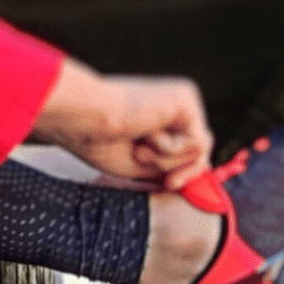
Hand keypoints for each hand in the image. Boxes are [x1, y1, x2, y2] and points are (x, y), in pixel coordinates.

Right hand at [33, 58, 212, 189]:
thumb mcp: (138, 162)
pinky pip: (196, 142)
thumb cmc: (97, 140)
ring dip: (167, 160)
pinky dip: (169, 150)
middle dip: (183, 169)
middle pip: (200, 147)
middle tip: (162, 177)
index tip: (171, 185)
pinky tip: (145, 136)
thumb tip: (199, 174)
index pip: (188, 143)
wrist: (83, 118)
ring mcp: (183, 98)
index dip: (185, 169)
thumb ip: (167, 165)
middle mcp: (175, 101)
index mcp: (160, 111)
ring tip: (139, 149)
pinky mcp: (186, 99)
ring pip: (199, 147)